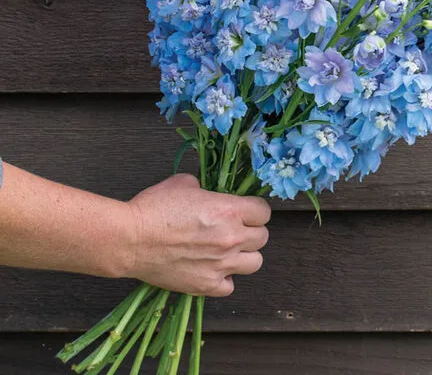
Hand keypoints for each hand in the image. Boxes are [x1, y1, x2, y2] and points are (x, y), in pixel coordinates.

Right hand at [124, 173, 270, 296]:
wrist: (130, 240)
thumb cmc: (154, 208)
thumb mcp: (184, 183)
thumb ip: (205, 188)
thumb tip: (207, 193)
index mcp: (229, 210)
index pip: (264, 212)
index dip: (255, 211)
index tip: (245, 212)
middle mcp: (231, 238)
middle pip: (263, 237)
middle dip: (251, 232)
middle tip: (235, 230)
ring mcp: (220, 264)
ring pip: (255, 263)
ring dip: (244, 256)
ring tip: (228, 251)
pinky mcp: (205, 285)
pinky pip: (230, 286)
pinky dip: (224, 279)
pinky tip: (212, 269)